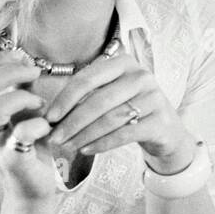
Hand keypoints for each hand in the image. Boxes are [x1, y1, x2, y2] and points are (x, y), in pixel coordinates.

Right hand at [0, 51, 54, 200]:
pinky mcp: (12, 161)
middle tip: (34, 74)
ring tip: (40, 105)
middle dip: (9, 72)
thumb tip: (22, 57)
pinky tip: (47, 127)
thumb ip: (19, 85)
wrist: (33, 186)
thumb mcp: (22, 108)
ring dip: (21, 98)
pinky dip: (38, 125)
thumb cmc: (28, 142)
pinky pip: (20, 135)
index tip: (20, 58)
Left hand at [43, 53, 193, 174]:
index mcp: (124, 63)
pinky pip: (125, 134)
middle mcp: (141, 76)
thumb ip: (86, 95)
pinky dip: (102, 144)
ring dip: (84, 135)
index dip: (65, 98)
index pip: (87, 78)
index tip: (50, 117)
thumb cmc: (129, 109)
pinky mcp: (161, 121)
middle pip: (98, 100)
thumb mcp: (110, 93)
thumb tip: (49, 113)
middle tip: (55, 138)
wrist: (165, 130)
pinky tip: (87, 150)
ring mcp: (154, 98)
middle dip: (72, 121)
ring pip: (110, 119)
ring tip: (68, 147)